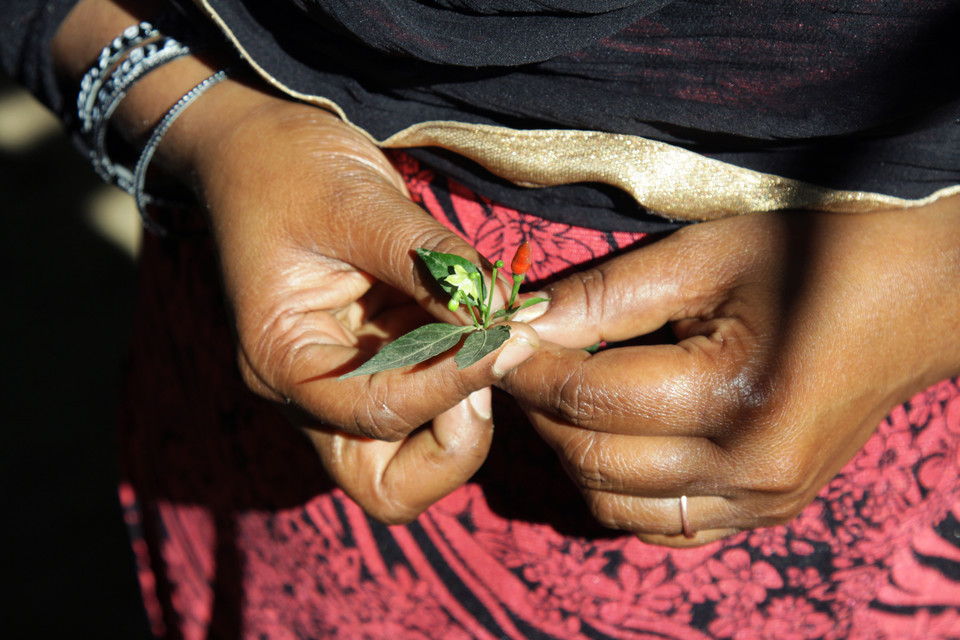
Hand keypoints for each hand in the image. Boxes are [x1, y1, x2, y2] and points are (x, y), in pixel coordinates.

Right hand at [178, 83, 537, 522]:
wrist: (256, 145)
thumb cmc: (287, 166)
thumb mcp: (356, 201)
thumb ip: (431, 263)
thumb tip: (501, 317)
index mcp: (284, 361)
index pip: (376, 415)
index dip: (452, 385)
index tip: (505, 337)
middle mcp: (311, 390)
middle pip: (386, 483)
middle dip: (454, 441)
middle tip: (490, 363)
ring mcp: (345, 379)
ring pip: (413, 454)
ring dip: (466, 407)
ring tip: (493, 334)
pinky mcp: (376, 357)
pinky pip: (430, 395)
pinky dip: (467, 368)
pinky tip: (486, 317)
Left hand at [500, 197, 959, 545]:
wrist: (919, 296)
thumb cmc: (820, 254)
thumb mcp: (707, 255)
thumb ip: (607, 294)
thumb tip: (523, 322)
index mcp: (737, 397)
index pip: (588, 400)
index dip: (526, 368)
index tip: (494, 338)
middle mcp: (750, 470)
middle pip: (594, 462)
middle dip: (540, 412)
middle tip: (523, 361)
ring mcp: (762, 502)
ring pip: (617, 508)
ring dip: (573, 454)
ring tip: (567, 395)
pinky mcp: (767, 511)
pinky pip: (662, 526)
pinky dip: (621, 489)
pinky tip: (619, 436)